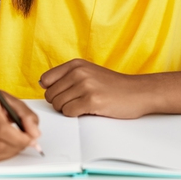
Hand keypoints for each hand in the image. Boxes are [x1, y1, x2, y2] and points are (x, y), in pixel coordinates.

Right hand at [0, 87, 40, 162]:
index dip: (19, 138)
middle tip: (26, 142)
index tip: (30, 139)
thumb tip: (35, 134)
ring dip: (10, 153)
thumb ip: (27, 116)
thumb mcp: (12, 101)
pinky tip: (5, 144)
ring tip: (16, 143)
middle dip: (16, 147)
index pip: (0, 128)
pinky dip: (1, 154)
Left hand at [40, 60, 154, 117]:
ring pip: (58, 105)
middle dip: (61, 102)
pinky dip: (76, 115)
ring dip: (69, 109)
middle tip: (78, 101)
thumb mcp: (89, 72)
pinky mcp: (91, 101)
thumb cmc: (113, 86)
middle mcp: (79, 72)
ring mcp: (85, 86)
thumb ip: (66, 76)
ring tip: (85, 104)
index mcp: (76, 64)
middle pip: (50, 95)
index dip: (53, 91)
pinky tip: (90, 109)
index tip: (65, 94)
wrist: (138, 92)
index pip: (46, 80)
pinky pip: (69, 112)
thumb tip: (42, 83)